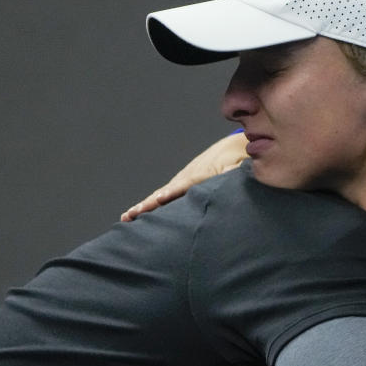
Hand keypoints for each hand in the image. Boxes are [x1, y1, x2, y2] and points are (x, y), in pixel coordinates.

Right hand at [121, 133, 248, 220]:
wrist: (229, 148)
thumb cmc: (236, 160)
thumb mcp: (238, 167)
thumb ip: (235, 174)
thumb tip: (234, 180)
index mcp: (199, 175)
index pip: (181, 186)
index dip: (169, 194)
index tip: (158, 200)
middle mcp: (185, 177)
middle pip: (163, 192)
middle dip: (147, 204)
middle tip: (131, 214)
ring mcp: (181, 180)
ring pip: (159, 195)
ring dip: (143, 205)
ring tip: (126, 217)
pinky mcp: (181, 184)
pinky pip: (164, 195)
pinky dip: (150, 204)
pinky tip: (138, 214)